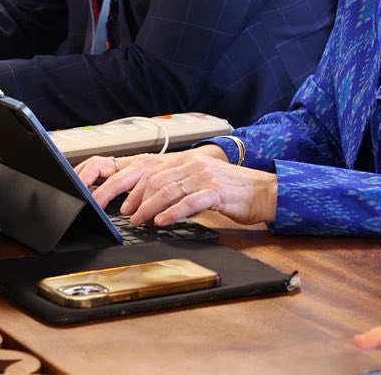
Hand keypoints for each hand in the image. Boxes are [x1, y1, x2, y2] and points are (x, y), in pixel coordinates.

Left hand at [84, 148, 275, 225]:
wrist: (264, 192)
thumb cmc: (232, 191)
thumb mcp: (201, 184)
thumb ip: (178, 187)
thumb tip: (150, 202)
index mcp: (187, 160)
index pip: (149, 169)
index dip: (129, 185)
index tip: (117, 200)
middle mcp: (193, 163)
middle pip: (153, 178)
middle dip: (132, 196)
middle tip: (121, 213)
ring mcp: (204, 176)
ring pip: (167, 189)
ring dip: (148, 207)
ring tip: (138, 220)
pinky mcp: (215, 191)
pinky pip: (188, 201)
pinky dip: (172, 212)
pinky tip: (161, 221)